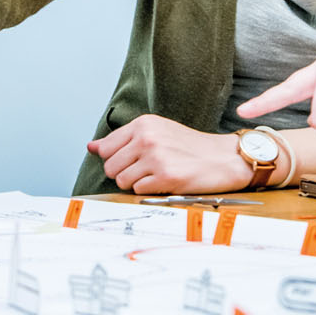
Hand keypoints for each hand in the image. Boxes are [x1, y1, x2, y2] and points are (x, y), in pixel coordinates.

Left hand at [88, 115, 253, 194]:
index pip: (105, 148)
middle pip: (110, 167)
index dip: (115, 159)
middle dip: (124, 173)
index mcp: (143, 123)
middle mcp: (147, 138)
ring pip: (122, 180)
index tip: (131, 161)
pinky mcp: (165, 177)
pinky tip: (165, 182)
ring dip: (136, 183)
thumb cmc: (191, 146)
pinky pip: (138, 191)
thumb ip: (123, 139)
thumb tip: (91, 147)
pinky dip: (149, 191)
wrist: (224, 158)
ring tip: (156, 175)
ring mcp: (156, 157)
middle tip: (146, 170)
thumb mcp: (157, 132)